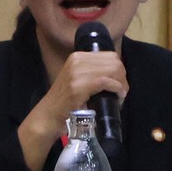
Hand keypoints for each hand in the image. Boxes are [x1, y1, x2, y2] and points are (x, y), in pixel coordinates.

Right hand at [18, 50, 127, 170]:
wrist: (48, 115)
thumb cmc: (66, 100)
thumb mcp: (78, 78)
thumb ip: (93, 72)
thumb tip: (117, 73)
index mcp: (78, 56)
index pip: (110, 55)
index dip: (120, 69)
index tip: (120, 83)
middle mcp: (77, 60)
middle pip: (114, 61)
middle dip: (122, 77)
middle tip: (122, 91)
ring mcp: (77, 72)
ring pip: (113, 70)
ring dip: (122, 84)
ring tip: (120, 95)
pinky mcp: (79, 85)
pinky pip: (106, 81)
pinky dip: (117, 89)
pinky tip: (118, 97)